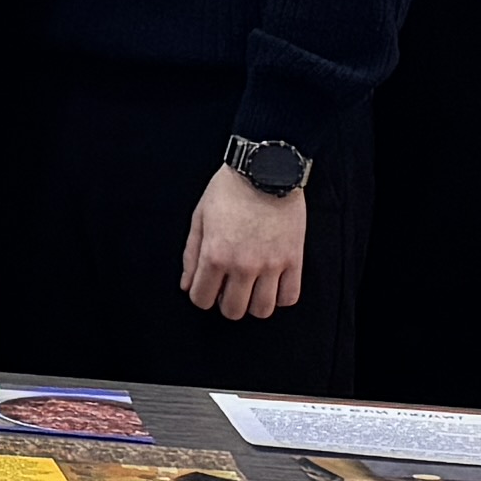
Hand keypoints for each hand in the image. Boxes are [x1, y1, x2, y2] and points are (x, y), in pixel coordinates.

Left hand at [181, 167, 308, 318]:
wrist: (265, 169)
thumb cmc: (228, 191)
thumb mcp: (200, 218)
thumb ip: (191, 255)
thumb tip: (187, 285)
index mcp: (215, 255)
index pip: (201, 299)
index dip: (201, 295)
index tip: (206, 286)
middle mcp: (243, 265)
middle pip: (233, 311)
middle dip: (226, 303)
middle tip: (229, 287)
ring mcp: (271, 264)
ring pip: (262, 310)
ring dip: (254, 304)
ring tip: (251, 288)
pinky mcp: (294, 260)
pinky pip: (290, 297)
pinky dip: (280, 297)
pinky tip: (272, 284)